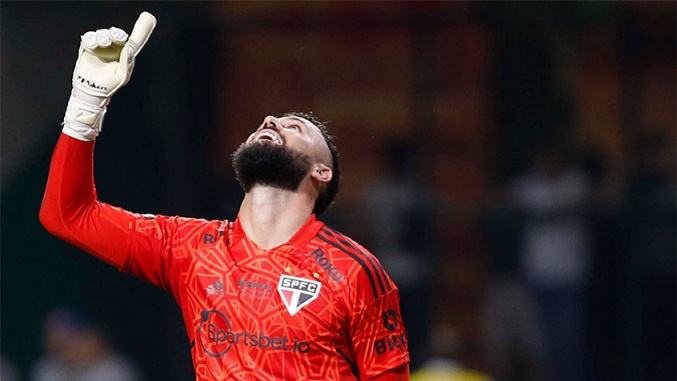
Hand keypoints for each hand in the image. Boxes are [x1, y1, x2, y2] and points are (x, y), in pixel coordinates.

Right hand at [63, 12, 155, 140]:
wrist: (91, 91)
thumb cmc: (109, 85)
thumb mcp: (122, 75)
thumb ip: (127, 61)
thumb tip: (129, 48)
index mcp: (125, 54)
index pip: (135, 40)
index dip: (142, 29)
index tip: (148, 18)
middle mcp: (114, 48)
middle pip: (117, 33)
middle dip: (116, 33)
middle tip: (115, 37)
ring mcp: (101, 47)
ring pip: (103, 33)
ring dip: (103, 36)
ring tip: (102, 45)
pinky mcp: (88, 47)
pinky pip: (89, 36)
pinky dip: (91, 38)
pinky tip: (92, 46)